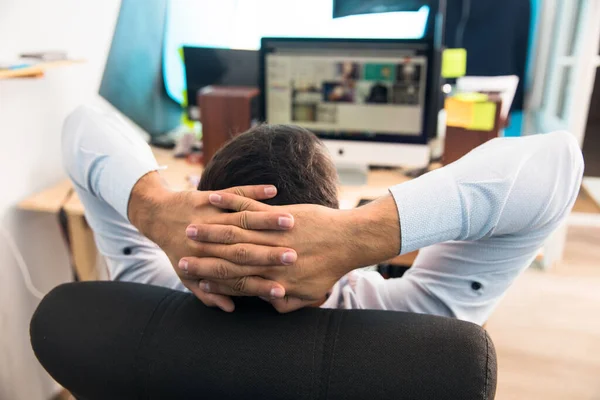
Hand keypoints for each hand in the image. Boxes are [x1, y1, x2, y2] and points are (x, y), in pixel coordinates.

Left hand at [128, 172, 296, 311]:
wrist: (156, 216)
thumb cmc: (177, 249)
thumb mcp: (187, 278)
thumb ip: (208, 295)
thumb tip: (229, 309)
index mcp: (207, 262)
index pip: (240, 279)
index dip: (261, 286)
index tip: (282, 290)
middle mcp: (210, 240)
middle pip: (246, 249)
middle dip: (270, 253)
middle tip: (293, 257)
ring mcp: (211, 217)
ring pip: (244, 219)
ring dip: (268, 220)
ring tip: (290, 222)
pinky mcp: (211, 198)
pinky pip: (237, 193)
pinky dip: (255, 190)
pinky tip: (273, 190)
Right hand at [181, 193, 400, 311]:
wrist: (350, 241)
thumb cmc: (331, 267)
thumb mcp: (310, 292)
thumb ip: (288, 302)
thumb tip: (271, 306)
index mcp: (273, 279)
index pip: (235, 281)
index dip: (212, 280)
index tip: (194, 278)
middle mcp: (268, 257)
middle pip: (227, 255)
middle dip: (202, 255)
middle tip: (181, 253)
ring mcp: (271, 234)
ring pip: (234, 230)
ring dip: (209, 229)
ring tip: (189, 227)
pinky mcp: (278, 215)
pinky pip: (249, 206)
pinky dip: (229, 201)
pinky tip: (211, 198)